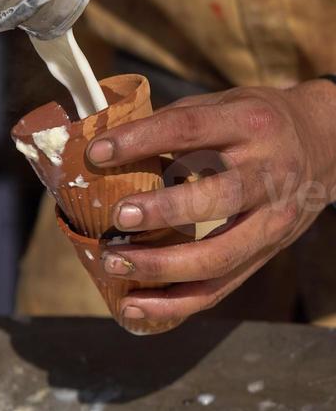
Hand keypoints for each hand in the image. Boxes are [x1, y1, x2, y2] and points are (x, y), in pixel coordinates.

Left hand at [87, 81, 335, 329]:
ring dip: (161, 266)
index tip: (97, 152)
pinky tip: (133, 305)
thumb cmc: (257, 125)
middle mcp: (269, 172)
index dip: (142, 140)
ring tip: (114, 262)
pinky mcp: (265, 255)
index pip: (191, 129)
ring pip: (219, 255)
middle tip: (119, 217)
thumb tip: (104, 145)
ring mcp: (272, 220)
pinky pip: (219, 288)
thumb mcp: (225, 105)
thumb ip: (174, 122)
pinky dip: (173, 303)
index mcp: (251, 124)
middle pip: (218, 198)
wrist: (325, 148)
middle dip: (164, 212)